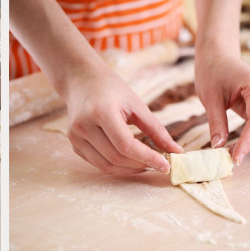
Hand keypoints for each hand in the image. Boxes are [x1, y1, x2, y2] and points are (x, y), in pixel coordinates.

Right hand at [62, 62, 182, 174]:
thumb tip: (176, 151)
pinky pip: (97, 163)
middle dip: (140, 165)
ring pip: (106, 165)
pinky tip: (128, 159)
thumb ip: (156, 129)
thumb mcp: (136, 104)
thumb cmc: (111, 89)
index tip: (166, 165)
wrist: (82, 80)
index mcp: (101, 112)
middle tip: (158, 164)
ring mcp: (75, 136)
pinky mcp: (73, 143)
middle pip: (116, 158)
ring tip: (145, 164)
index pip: (126, 145)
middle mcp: (84, 125)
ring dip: (129, 170)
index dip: (147, 158)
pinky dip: (115, 166)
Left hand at [195, 51, 249, 163]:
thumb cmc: (212, 71)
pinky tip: (236, 143)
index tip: (235, 158)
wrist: (217, 56)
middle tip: (229, 158)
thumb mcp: (210, 98)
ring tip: (230, 151)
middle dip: (248, 145)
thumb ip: (216, 123)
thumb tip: (219, 147)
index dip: (247, 143)